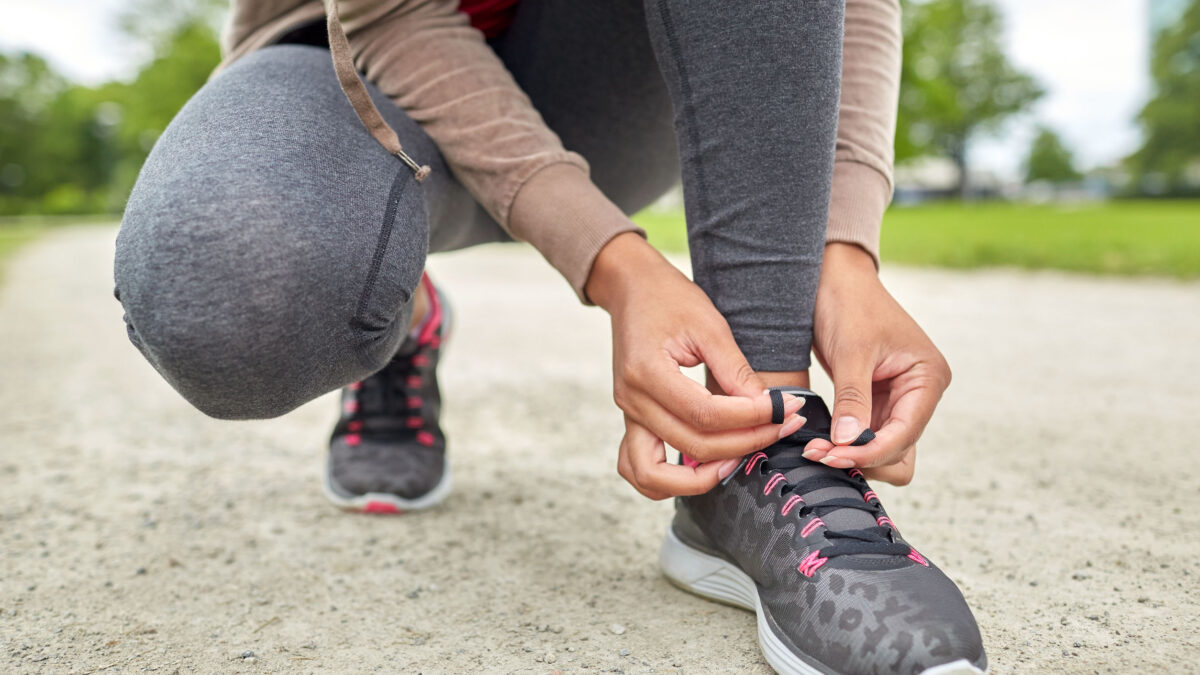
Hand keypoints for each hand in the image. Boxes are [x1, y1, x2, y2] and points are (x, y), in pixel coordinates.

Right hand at [587, 233, 805, 499]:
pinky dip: (669, 480)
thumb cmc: (670, 297)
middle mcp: (632, 400)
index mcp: (647, 372)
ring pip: (654, 475)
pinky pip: (638, 468)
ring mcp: (628, 414)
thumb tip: (766, 408)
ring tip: (739, 460)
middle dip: (745, 442)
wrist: (631, 287)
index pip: (705, 414)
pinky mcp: (632, 420)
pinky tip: (706, 466)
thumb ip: (735, 370)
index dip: (750, 418)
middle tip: (781, 426)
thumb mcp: (709, 324)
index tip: (785, 408)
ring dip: (700, 478)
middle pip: (691, 446)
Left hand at [802, 243, 951, 485]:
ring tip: (816, 449)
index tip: (832, 455)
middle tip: (820, 454)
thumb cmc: (848, 304)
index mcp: (928, 378)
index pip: (905, 433)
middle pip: (900, 451)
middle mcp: (920, 393)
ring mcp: (899, 400)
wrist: (834, 279)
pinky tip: (819, 441)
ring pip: (883, 449)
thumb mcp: (851, 351)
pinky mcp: (876, 401)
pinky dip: (846, 443)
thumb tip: (848, 443)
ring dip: (853, 454)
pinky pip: (866, 435)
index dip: (870, 450)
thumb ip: (853, 399)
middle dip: (864, 457)